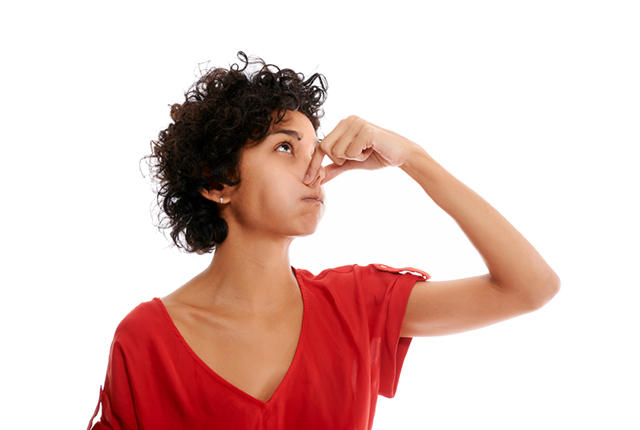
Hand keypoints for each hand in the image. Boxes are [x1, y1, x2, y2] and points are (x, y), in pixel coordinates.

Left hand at [303, 115, 422, 184]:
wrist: (401, 155)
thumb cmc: (377, 156)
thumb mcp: (352, 162)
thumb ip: (335, 167)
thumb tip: (319, 178)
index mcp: (342, 125)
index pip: (321, 145)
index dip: (314, 163)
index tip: (308, 180)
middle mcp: (347, 120)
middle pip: (326, 148)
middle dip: (339, 159)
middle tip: (357, 156)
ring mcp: (356, 123)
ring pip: (338, 151)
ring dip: (353, 158)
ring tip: (366, 151)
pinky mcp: (365, 130)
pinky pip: (351, 152)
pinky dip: (361, 156)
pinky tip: (372, 149)